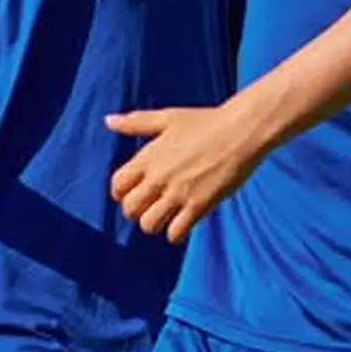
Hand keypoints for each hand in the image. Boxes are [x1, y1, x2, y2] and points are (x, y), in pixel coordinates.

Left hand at [106, 102, 270, 242]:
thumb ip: (136, 123)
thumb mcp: (167, 118)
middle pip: (130, 209)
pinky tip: (184, 223)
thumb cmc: (205, 121)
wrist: (241, 131)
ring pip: (148, 225)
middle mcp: (158, 178)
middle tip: (151, 206)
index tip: (134, 192)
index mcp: (147, 158)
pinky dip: (176, 233)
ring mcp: (178, 193)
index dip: (122, 193)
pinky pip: (176, 232)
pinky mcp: (199, 205)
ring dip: (155, 224)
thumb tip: (109, 121)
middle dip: (137, 211)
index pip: (117, 186)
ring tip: (166, 217)